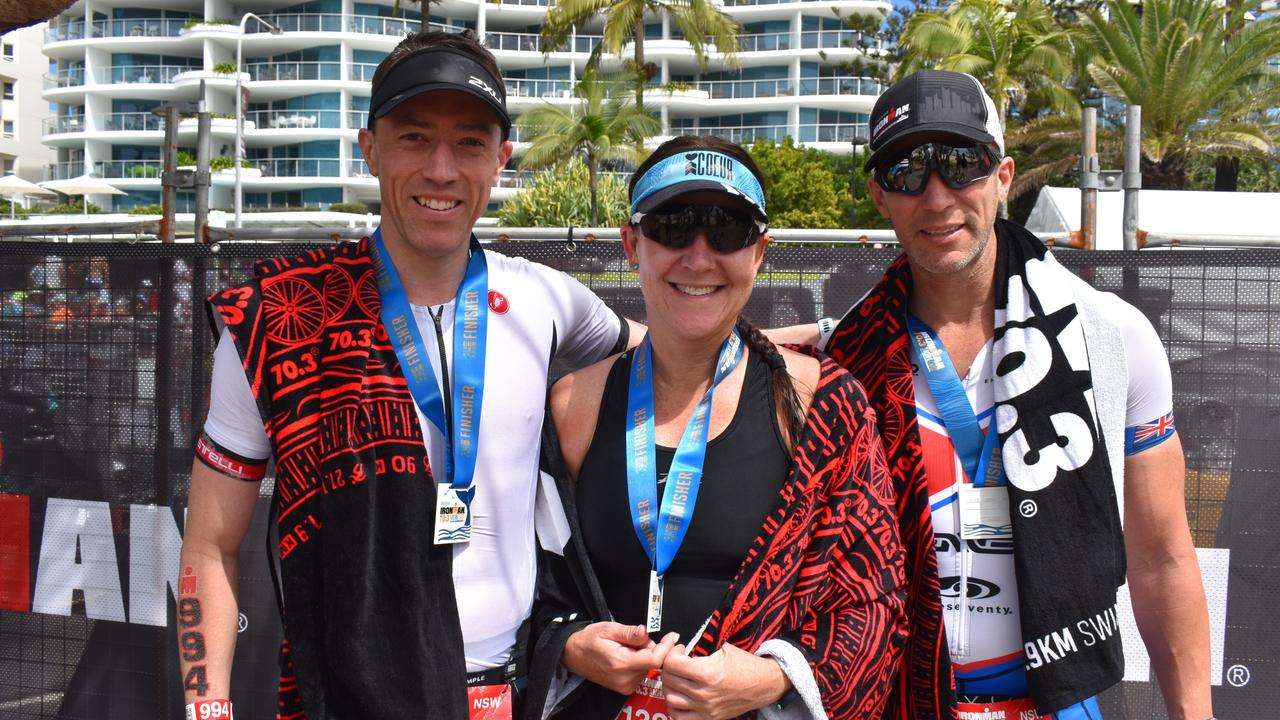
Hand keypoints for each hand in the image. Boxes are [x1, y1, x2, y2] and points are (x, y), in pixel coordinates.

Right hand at [562, 622, 677, 694]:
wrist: (573, 654)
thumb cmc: (589, 640)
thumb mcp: (609, 628)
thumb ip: (630, 632)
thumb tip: (648, 632)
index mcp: (620, 663)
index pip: (654, 659)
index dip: (666, 647)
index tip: (673, 636)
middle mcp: (624, 679)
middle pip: (652, 662)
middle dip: (651, 647)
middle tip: (634, 638)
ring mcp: (624, 686)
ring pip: (648, 667)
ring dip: (644, 654)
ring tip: (625, 647)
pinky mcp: (625, 688)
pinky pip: (641, 672)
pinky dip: (639, 662)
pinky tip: (626, 655)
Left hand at [660, 643, 790, 719]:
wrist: (764, 684)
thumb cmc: (745, 664)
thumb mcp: (723, 649)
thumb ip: (699, 650)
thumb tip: (680, 650)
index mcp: (707, 672)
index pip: (672, 663)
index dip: (672, 653)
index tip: (680, 650)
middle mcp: (704, 693)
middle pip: (668, 679)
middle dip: (669, 667)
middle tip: (677, 661)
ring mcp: (705, 708)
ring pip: (670, 698)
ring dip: (669, 685)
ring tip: (676, 678)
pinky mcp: (708, 718)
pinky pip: (679, 717)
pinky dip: (674, 706)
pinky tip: (679, 696)